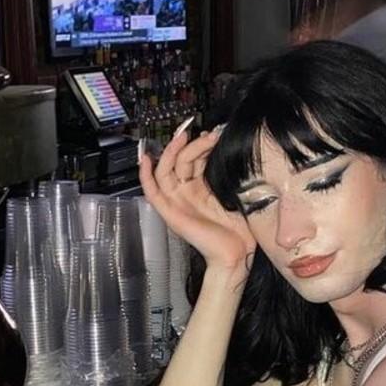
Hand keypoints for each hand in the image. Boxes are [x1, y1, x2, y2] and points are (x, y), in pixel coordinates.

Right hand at [139, 121, 254, 272]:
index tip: (212, 132)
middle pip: (180, 160)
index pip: (194, 159)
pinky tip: (146, 159)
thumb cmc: (240, 230)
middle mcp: (185, 193)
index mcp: (200, 189)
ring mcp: (176, 202)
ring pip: (166, 170)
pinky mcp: (170, 212)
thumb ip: (226, 174)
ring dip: (172, 151)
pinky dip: (145, 175)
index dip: (200, 143)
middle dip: (189, 143)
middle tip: (203, 132)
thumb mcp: (234, 194)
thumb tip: (230, 151)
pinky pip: (152, 192)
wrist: (236, 254)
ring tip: (184, 137)